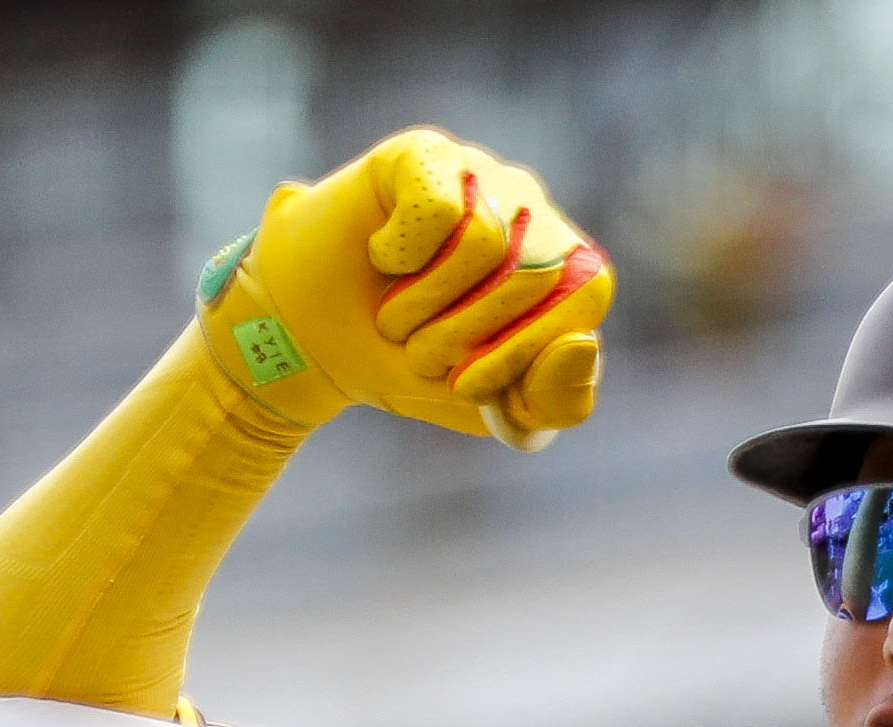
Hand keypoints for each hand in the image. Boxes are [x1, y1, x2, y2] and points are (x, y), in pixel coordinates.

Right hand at [198, 126, 611, 446]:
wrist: (307, 343)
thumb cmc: (404, 366)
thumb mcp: (485, 406)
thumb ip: (552, 400)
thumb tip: (583, 343)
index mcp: (564, 270)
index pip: (586, 295)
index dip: (525, 349)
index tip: (464, 385)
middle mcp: (535, 213)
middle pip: (535, 273)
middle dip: (462, 336)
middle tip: (416, 348)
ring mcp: (482, 176)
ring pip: (485, 241)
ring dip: (422, 303)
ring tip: (395, 314)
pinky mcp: (426, 154)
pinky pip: (438, 208)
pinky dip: (400, 255)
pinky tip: (384, 257)